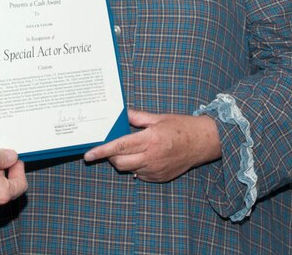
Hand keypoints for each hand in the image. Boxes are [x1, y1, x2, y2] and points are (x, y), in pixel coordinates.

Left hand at [83, 109, 221, 182]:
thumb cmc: (181, 127)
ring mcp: (155, 170)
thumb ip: (136, 117)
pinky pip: (140, 175)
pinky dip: (136, 167)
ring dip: (124, 161)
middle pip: (120, 162)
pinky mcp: (160, 178)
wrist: (203, 142)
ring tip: (132, 149)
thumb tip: (120, 114)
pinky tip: (144, 157)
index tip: (88, 155)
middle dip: (110, 156)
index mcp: (150, 140)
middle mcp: (151, 157)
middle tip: (112, 147)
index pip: (119, 147)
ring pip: (129, 170)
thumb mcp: (158, 118)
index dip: (101, 151)